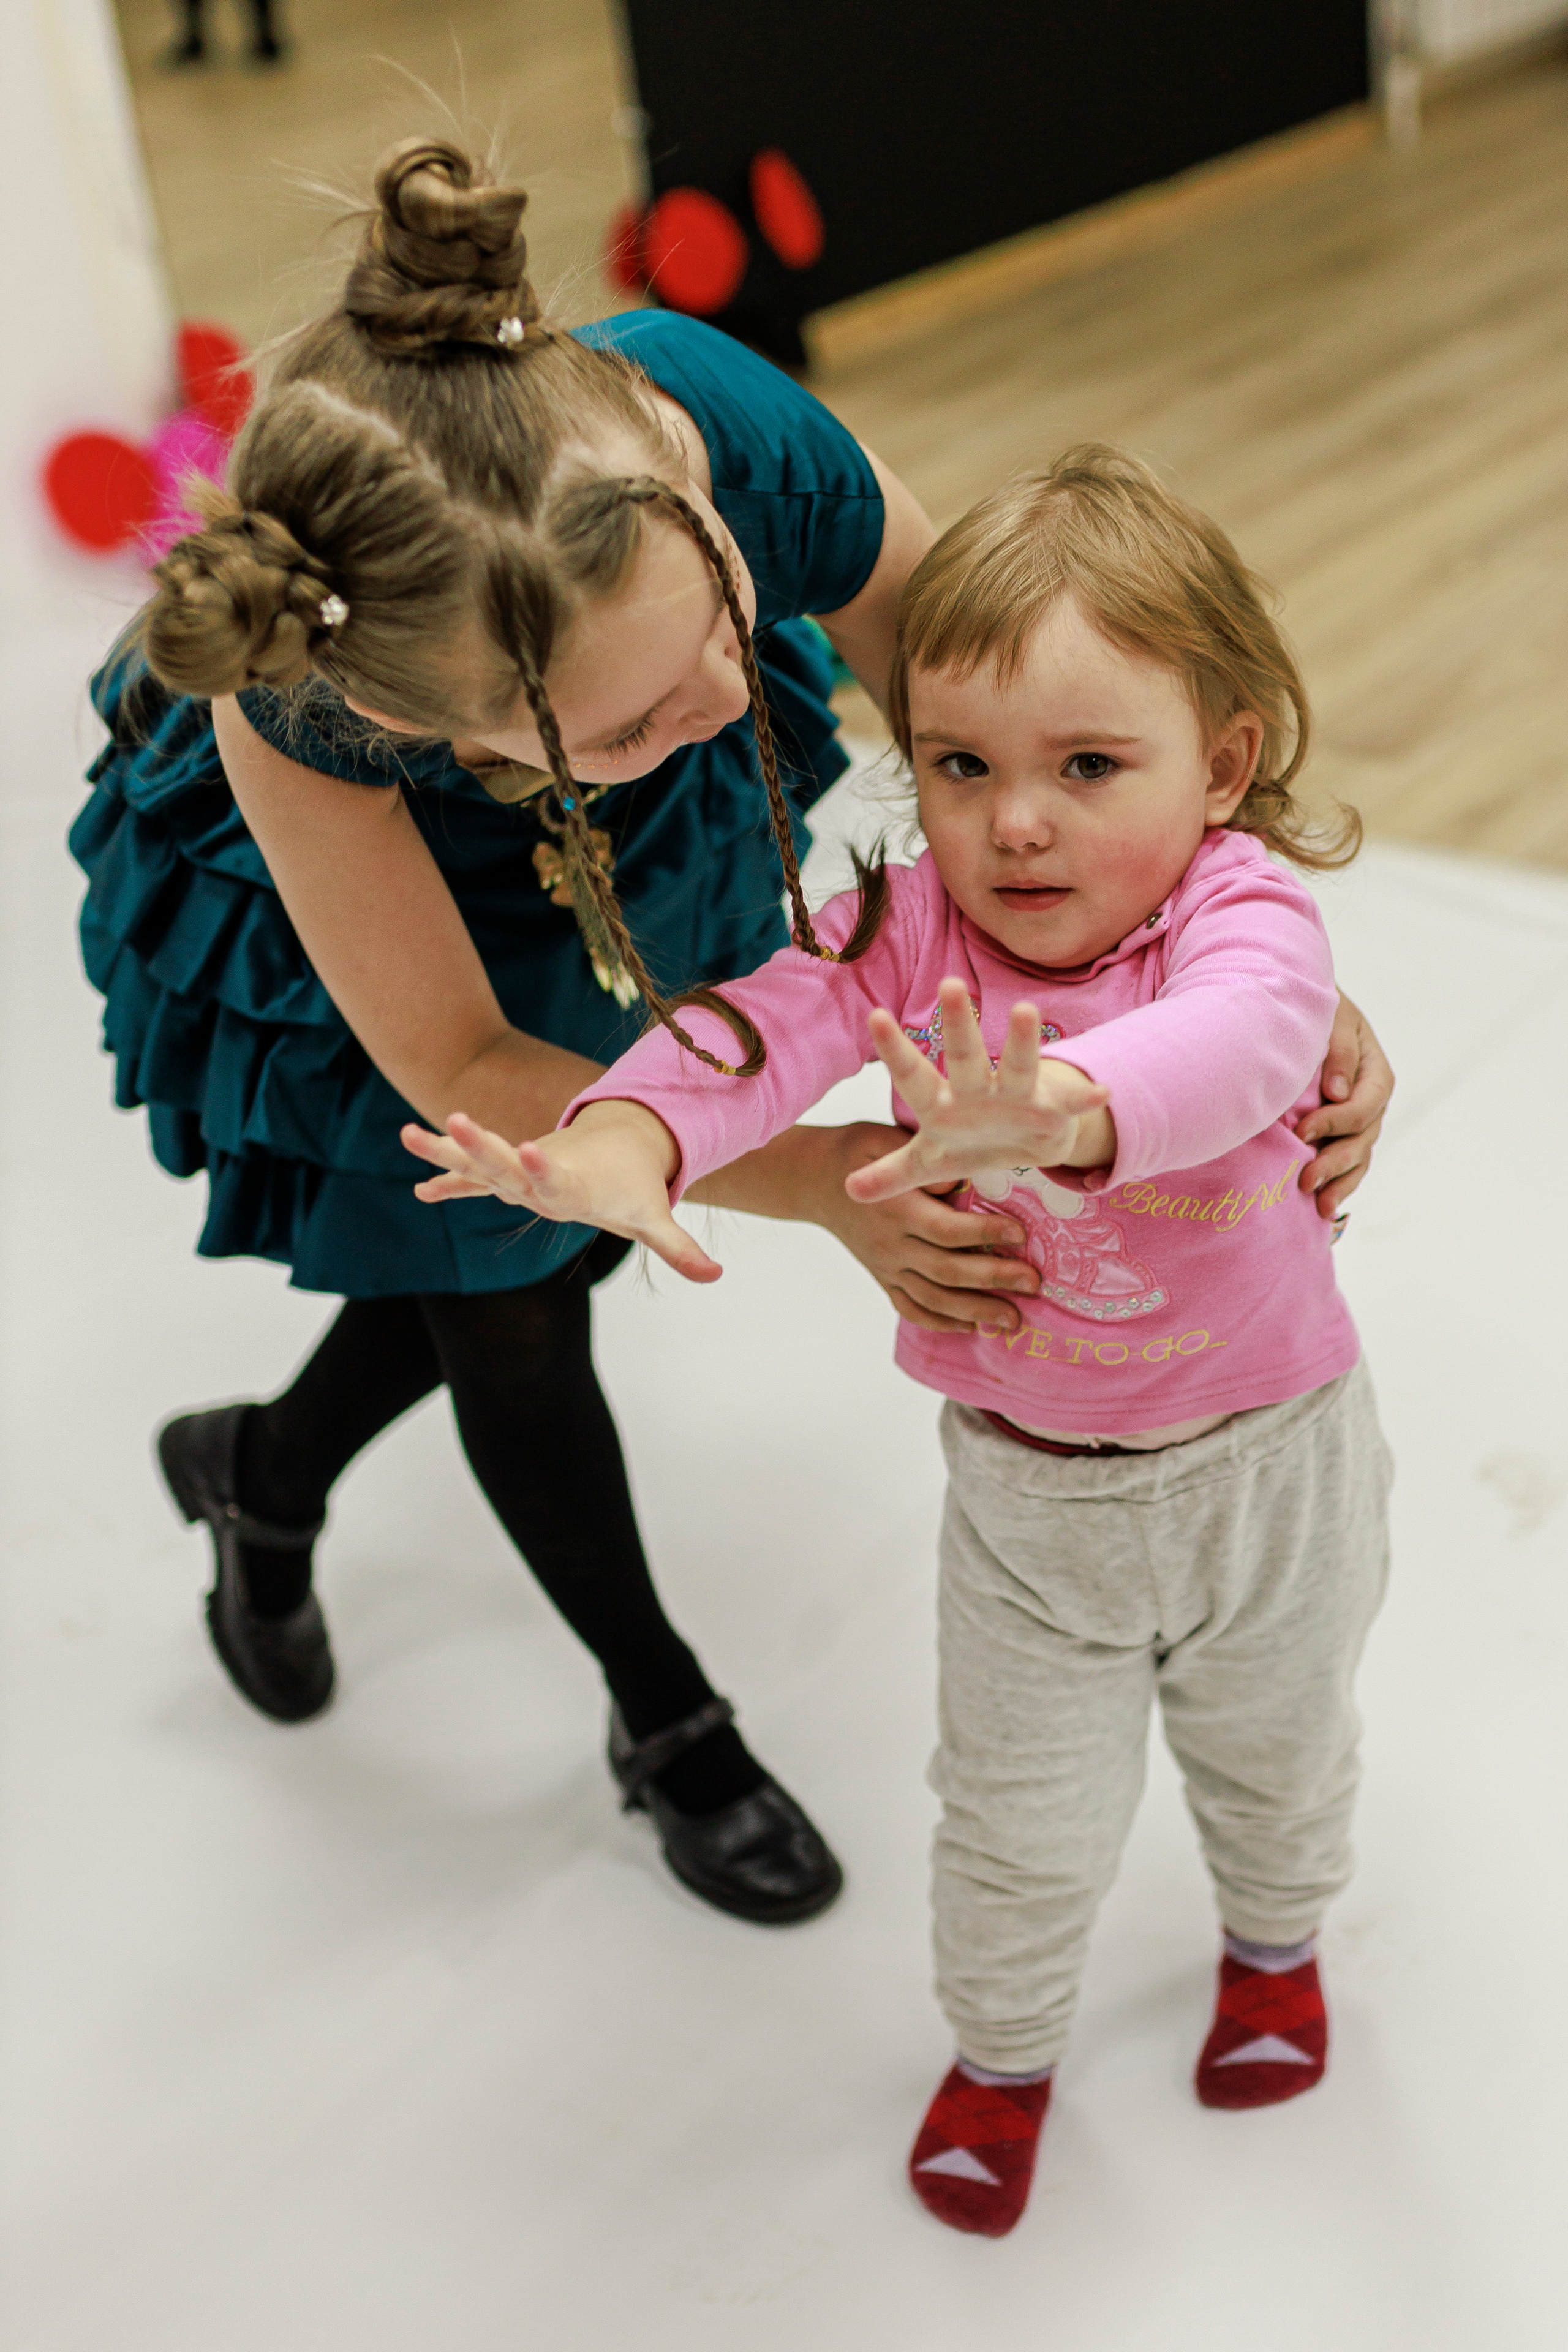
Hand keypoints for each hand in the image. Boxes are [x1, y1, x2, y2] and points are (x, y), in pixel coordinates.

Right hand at [399, 1104, 721, 1284]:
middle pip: (507, 1163)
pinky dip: (449, 1181)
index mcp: (574, 1185)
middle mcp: (542, 1174)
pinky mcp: (511, 1176)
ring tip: (408, 1133)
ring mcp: (522, 1174)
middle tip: (455, 1118)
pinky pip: (474, 1180)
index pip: (556, 1177)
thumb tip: (716, 1276)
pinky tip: (419, 1190)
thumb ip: (677, 1247)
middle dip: (481, 1145)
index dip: (543, 1166)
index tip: (530, 1147)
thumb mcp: (652, 1218)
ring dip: (447, 1151)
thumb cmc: (632, 1187)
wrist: (619, 1150)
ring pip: (480, 1163)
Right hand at [804, 1126, 1042, 1333]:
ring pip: (933, 1299)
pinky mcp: (883, 1278)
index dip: (986, 1233)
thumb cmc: (857, 1152)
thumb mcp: (884, 1140)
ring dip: (976, 1311)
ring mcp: (886, 1266)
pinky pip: (911, 1308)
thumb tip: (958, 1181)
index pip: (946, 1229)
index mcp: (896, 1208)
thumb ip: (918, 1161)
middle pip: (947, 1270)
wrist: (811, 1180)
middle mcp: (891, 1244)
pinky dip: (940, 1322)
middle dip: (994, 1279)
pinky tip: (971, 1327)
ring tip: (1014, 1319)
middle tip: (1034, 1284)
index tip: (1022, 1234)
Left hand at [844, 979, 1110, 1205]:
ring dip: (1021, 1041)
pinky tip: (1101, 1092)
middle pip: (964, 1056)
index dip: (894, 1050)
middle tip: (949, 984)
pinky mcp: (1051, 1110)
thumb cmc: (968, 1142)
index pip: (913, 1075)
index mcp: (942, 1103)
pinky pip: (1070, 1104)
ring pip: (1017, 1065)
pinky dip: (1085, 1099)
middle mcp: (977, 1090)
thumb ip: (891, 1174)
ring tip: (1026, 1010)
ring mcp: (1015, 1096)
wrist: (1023, 1143)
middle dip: (958, 1025)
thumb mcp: (928, 1164)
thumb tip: (847, 1190)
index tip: (874, 1015)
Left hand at [1294, 991, 1394, 1220]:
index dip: (1336, 1122)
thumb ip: (1338, 1051)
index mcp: (1375, 1073)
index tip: (1302, 1132)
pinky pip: (1347, 1164)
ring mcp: (1359, 1122)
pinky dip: (1337, 1184)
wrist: (1301, 1015)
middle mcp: (1372, 1102)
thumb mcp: (1332, 1019)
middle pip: (1363, 1139)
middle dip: (1335, 1161)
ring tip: (1318, 1207)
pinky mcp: (1341, 1135)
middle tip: (1304, 1180)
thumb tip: (1338, 1092)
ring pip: (1358, 1158)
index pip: (1364, 1105)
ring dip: (1340, 1184)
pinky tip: (1320, 1207)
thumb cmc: (1316, 1014)